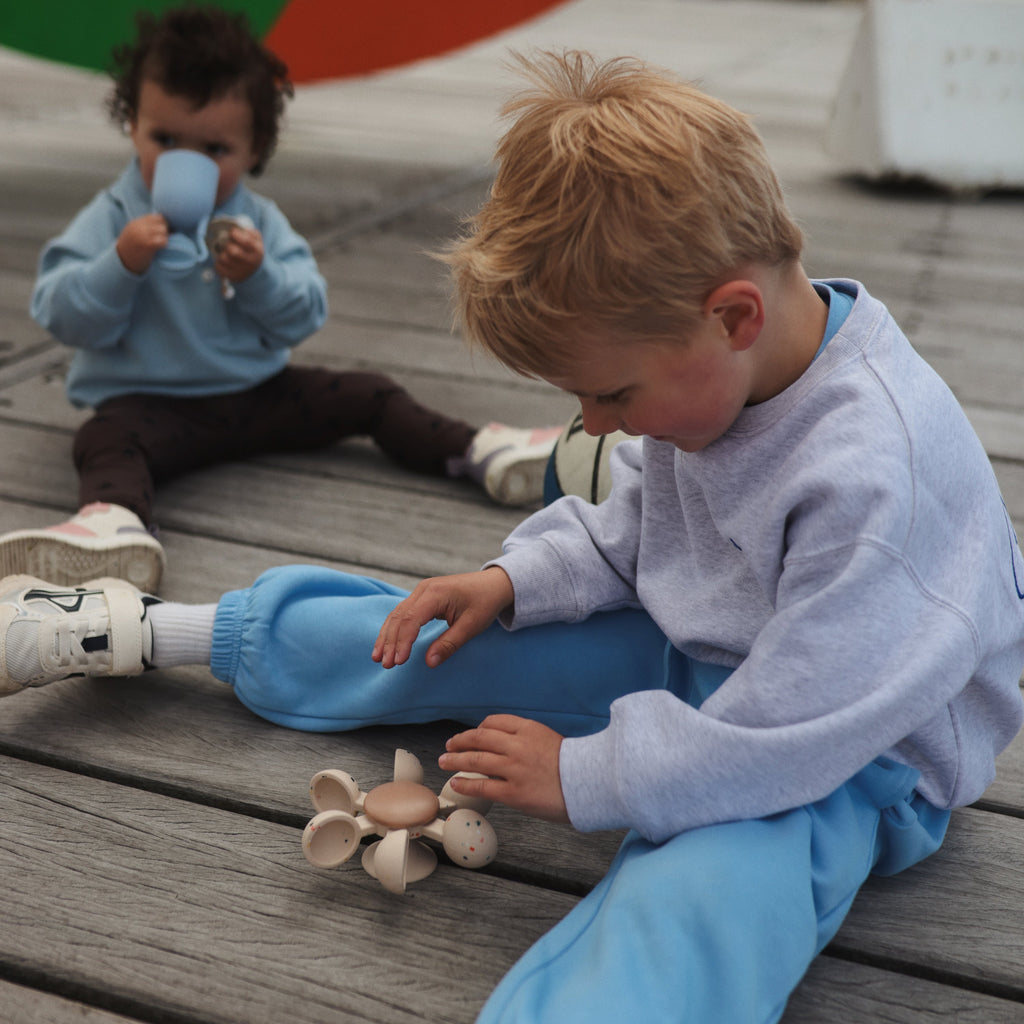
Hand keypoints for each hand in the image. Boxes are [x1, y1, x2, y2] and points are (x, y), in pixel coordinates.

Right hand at [116, 214, 168, 273]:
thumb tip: (166, 226)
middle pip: (162, 222)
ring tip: (161, 245)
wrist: (122, 262)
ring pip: (163, 230)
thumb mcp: (135, 234)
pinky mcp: (147, 244)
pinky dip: (165, 244)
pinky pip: (163, 240)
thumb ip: (146, 228)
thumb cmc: (131, 250)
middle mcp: (138, 226)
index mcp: (136, 223)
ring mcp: (142, 234)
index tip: (163, 233)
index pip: (157, 217)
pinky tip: (160, 249)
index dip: (163, 224)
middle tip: (163, 239)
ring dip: (166, 237)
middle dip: (166, 230)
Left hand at [213, 224, 263, 281]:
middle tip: (228, 244)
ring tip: (226, 253)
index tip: (232, 232)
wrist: (255, 270)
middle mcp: (251, 262)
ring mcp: (242, 271)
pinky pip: (218, 267)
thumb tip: (239, 228)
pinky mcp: (233, 277)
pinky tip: (223, 261)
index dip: (236, 235)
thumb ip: (250, 231)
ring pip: (224, 259)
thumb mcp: (256, 239)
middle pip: (233, 251)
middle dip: (228, 245)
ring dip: (222, 253)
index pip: (246, 242)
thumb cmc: (252, 250)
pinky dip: (218, 262)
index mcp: (257, 250)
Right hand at [371, 567, 512, 668]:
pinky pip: (403, 613)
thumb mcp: (472, 626)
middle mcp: (424, 589)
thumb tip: (429, 663)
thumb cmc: (485, 603)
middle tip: (386, 665)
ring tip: (378, 658)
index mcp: (436, 593)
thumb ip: (450, 644)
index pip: (412, 619)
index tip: (399, 661)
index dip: (403, 641)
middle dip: (390, 642)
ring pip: (397, 615)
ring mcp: (421, 591)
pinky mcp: (422, 597)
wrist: (493, 584)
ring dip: (387, 636)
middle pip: (399, 617)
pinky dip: (394, 629)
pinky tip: (387, 644)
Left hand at [439, 715, 567, 822]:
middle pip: (479, 738)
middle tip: (450, 745)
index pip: (494, 722)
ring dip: (455, 760)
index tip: (473, 733)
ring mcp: (514, 768)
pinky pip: (482, 786)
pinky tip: (456, 783)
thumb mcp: (551, 740)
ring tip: (444, 761)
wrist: (591, 782)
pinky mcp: (513, 792)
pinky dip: (465, 784)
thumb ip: (529, 741)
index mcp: (528, 729)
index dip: (478, 728)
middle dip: (461, 741)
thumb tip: (511, 748)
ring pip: (475, 760)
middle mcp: (517, 745)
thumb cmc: (577, 765)